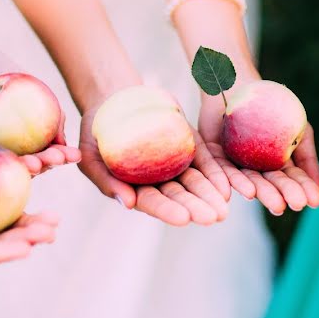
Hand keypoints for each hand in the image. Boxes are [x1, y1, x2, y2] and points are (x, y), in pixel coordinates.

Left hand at [0, 37, 73, 172]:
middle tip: (56, 161)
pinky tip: (13, 167)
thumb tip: (62, 136)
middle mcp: (7, 141)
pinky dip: (1, 169)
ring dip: (29, 170)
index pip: (47, 146)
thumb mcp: (21, 80)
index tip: (72, 155)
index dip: (61, 153)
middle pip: (33, 161)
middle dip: (49, 163)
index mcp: (23, 126)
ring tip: (36, 165)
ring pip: (11, 167)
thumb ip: (45, 104)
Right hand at [77, 105, 229, 225]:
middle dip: (197, 207)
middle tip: (214, 217)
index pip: (152, 202)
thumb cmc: (95, 131)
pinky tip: (228, 188)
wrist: (113, 99)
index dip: (167, 210)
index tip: (183, 218)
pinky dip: (216, 175)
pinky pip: (206, 163)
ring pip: (196, 183)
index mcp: (134, 188)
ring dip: (211, 196)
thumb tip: (128, 204)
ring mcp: (175, 164)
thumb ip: (106, 180)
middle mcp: (158, 181)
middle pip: (179, 197)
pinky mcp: (189, 147)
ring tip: (225, 209)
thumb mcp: (90, 155)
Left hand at [198, 88, 318, 215]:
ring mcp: (236, 165)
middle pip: (270, 184)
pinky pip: (225, 171)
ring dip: (264, 193)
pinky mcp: (215, 158)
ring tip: (277, 205)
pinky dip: (237, 182)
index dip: (303, 190)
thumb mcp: (299, 131)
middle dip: (283, 194)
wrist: (242, 84)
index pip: (291, 180)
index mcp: (276, 167)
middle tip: (294, 204)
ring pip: (250, 181)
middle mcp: (256, 170)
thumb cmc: (275, 108)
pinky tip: (249, 192)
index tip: (314, 201)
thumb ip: (308, 159)